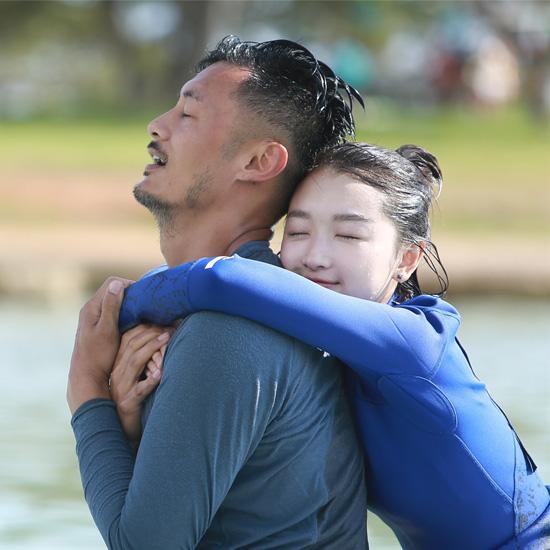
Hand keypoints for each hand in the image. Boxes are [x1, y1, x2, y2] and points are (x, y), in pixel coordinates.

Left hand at [67, 277, 132, 413]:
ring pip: (115, 301)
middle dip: (130, 293)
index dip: (129, 284)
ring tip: (143, 311)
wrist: (87, 376)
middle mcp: (92, 309)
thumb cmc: (98, 354)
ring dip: (129, 303)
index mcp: (92, 307)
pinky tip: (135, 321)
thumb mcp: (107, 329)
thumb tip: (117, 283)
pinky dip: (125, 312)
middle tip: (147, 303)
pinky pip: (114, 311)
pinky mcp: (99, 326)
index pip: (112, 283)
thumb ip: (111, 306)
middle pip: (113, 291)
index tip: (144, 295)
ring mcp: (95, 318)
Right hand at [110, 325, 171, 444]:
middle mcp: (117, 373)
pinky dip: (150, 380)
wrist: (123, 427)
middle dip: (151, 333)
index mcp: (118, 363)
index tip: (163, 318)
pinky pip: (140, 390)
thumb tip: (164, 334)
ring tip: (167, 337)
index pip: (128, 338)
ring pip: (135, 363)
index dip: (145, 326)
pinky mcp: (130, 402)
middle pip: (132, 346)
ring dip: (152, 348)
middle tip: (170, 325)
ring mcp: (122, 388)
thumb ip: (145, 357)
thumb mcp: (138, 374)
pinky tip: (161, 373)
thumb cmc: (135, 395)